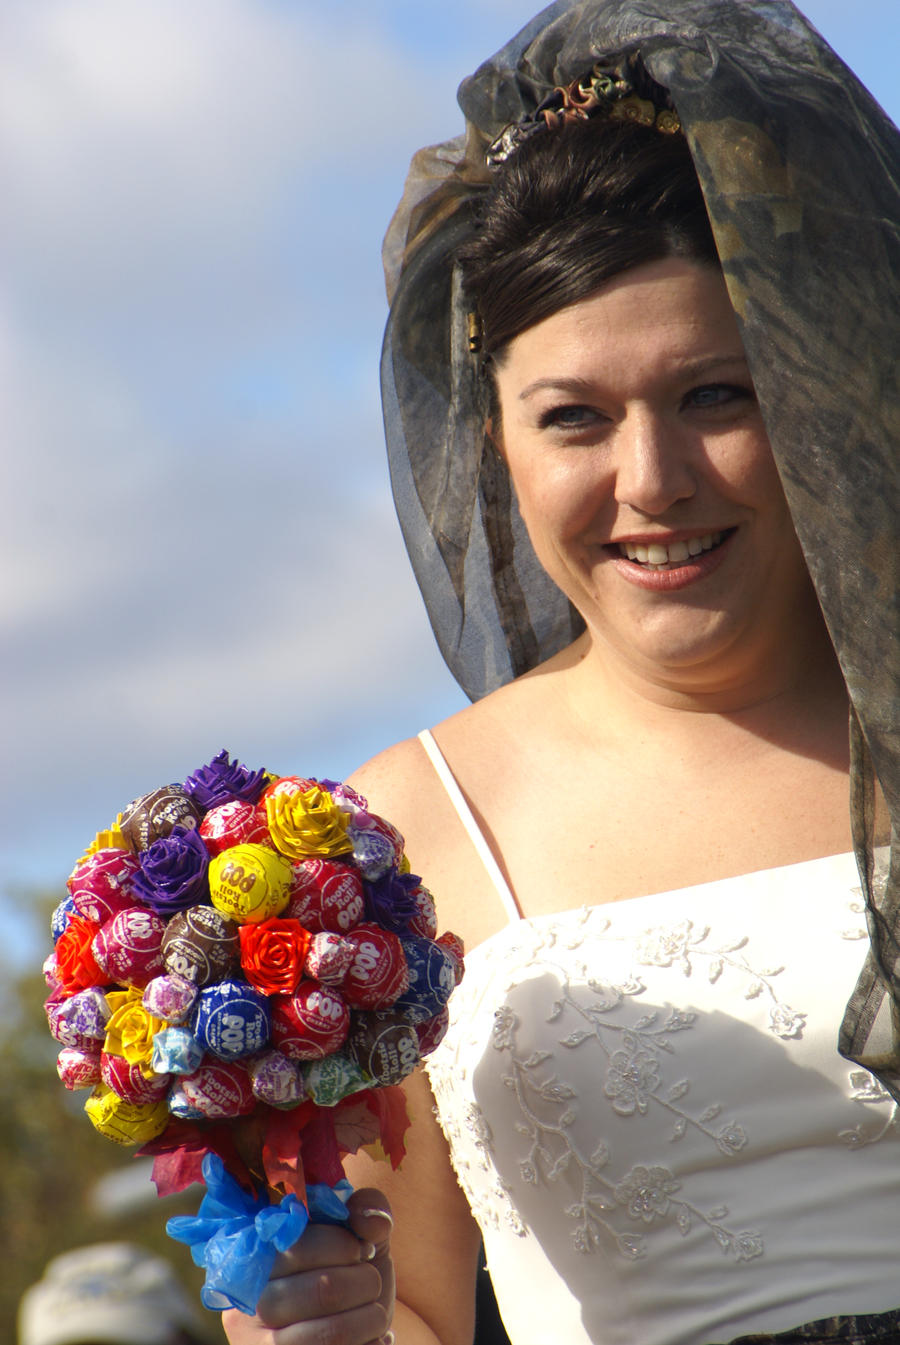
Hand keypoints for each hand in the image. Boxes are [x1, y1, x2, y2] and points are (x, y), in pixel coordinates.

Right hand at [222, 1188, 393, 1343]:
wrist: (351, 1334)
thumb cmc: (349, 1277)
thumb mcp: (359, 1235)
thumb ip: (367, 1209)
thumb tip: (370, 1221)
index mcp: (259, 1258)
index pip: (300, 1245)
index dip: (343, 1245)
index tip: (361, 1250)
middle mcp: (250, 1304)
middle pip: (323, 1289)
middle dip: (364, 1283)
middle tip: (371, 1284)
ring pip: (333, 1334)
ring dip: (371, 1319)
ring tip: (376, 1314)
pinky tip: (371, 1340)